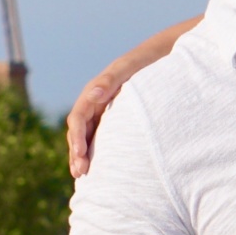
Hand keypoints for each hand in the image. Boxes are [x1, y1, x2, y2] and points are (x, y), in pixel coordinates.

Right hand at [66, 20, 198, 176]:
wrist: (159, 57)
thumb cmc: (144, 63)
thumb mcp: (127, 69)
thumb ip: (110, 80)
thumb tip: (93, 94)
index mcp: (93, 92)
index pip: (78, 117)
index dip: (77, 138)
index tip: (80, 155)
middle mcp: (94, 103)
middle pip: (78, 131)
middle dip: (76, 152)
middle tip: (80, 173)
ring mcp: (102, 112)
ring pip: (86, 136)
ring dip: (81, 155)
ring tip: (81, 176)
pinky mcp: (113, 118)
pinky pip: (99, 137)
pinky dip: (94, 152)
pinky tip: (97, 168)